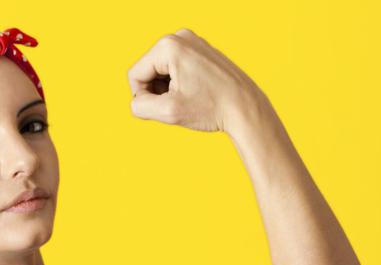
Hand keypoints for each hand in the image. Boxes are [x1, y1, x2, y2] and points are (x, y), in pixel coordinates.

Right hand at [127, 28, 265, 134]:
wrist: (245, 107)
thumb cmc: (211, 108)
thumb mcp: (169, 112)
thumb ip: (140, 107)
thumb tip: (136, 101)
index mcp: (168, 46)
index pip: (135, 75)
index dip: (143, 98)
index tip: (164, 110)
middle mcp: (180, 36)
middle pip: (148, 70)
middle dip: (157, 92)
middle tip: (179, 105)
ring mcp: (192, 41)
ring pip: (161, 71)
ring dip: (168, 90)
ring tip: (188, 100)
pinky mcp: (201, 50)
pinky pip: (176, 69)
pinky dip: (179, 84)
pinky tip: (196, 95)